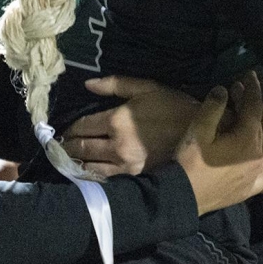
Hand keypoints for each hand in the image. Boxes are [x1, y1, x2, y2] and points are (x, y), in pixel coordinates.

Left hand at [62, 76, 198, 176]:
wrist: (202, 133)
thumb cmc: (173, 106)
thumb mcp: (146, 87)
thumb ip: (114, 84)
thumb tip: (87, 85)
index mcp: (117, 120)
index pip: (82, 126)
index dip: (70, 128)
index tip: (63, 130)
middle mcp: (116, 145)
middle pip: (82, 148)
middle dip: (67, 146)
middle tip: (60, 146)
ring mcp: (125, 164)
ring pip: (89, 167)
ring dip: (76, 163)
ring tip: (69, 159)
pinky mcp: (134, 177)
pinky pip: (105, 179)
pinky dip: (92, 176)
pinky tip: (87, 172)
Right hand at [175, 71, 262, 215]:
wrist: (184, 197)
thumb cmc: (191, 161)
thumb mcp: (199, 130)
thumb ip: (213, 106)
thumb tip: (224, 89)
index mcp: (248, 138)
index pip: (254, 107)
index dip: (252, 88)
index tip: (249, 75)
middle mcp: (258, 155)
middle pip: (262, 124)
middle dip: (256, 104)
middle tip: (248, 91)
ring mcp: (256, 173)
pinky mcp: (250, 188)